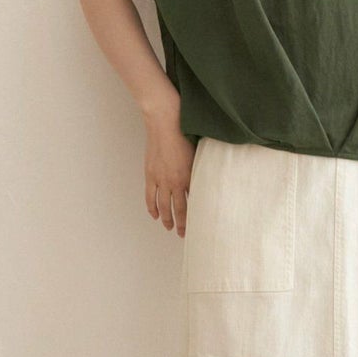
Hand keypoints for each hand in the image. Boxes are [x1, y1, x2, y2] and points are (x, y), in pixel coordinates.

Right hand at [143, 105, 194, 235]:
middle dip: (181, 224)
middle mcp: (174, 181)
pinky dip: (151, 207)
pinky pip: (149, 196)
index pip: (193, 203)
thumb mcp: (198, 153)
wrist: (165, 122)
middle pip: (177, 209)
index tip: (198, 227)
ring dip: (165, 218)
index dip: (194, 217)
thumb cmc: (185, 133)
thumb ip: (201, 168)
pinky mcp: (150, 174)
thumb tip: (207, 179)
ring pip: (162, 206)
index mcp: (188, 176)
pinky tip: (154, 214)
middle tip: (183, 234)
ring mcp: (160, 179)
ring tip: (168, 227)